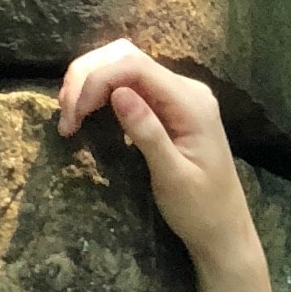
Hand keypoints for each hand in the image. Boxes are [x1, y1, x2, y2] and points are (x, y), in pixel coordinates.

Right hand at [55, 40, 255, 266]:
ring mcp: (178, 97)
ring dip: (90, 84)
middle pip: (125, 58)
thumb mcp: (173, 177)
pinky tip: (86, 115)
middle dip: (87, 78)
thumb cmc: (201, 212)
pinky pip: (130, 86)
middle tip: (65, 116)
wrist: (224, 234)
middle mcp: (187, 90)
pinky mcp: (169, 109)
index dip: (96, 81)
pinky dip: (102, 94)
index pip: (134, 67)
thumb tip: (118, 93)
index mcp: (192, 103)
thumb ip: (148, 134)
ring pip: (123, 68)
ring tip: (70, 117)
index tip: (75, 115)